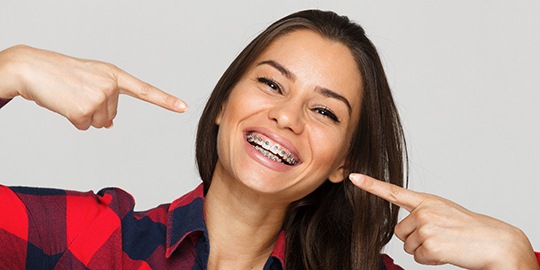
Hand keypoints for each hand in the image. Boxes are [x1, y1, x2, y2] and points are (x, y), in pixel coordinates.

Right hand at [0, 45, 186, 129]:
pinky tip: (65, 104)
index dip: (165, 100)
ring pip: (99, 123)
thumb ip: (107, 97)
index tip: (183, 107)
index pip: (144, 90)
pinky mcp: (84, 109)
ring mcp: (99, 97)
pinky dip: (73, 120)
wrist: (33, 68)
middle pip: (112, 116)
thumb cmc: (62, 74)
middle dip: (94, 110)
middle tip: (77, 93)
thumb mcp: (91, 79)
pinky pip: (85, 126)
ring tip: (70, 97)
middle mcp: (110, 85)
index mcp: (114, 75)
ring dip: (83, 115)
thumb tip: (109, 125)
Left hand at [349, 173, 538, 269]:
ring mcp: (426, 227)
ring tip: (446, 243)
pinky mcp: (429, 244)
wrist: (494, 241)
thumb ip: (422, 214)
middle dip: (415, 239)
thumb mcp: (444, 212)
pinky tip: (447, 252)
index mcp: (426, 200)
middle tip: (439, 237)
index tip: (353, 177)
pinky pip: (418, 258)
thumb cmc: (469, 228)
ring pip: (408, 246)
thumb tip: (404, 231)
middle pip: (400, 232)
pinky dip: (431, 260)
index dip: (371, 185)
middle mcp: (423, 211)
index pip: (393, 192)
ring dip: (424, 250)